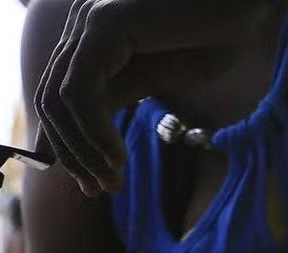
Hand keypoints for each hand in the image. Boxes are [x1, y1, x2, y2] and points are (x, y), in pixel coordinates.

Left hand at [35, 0, 268, 195]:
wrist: (246, 7)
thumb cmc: (204, 41)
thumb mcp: (143, 83)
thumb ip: (103, 107)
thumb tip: (73, 148)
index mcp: (85, 44)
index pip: (55, 104)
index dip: (65, 148)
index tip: (88, 184)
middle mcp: (79, 29)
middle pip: (50, 105)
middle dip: (72, 155)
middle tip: (96, 190)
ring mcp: (88, 23)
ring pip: (59, 103)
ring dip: (84, 152)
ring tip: (111, 182)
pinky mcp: (105, 24)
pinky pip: (81, 92)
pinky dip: (96, 134)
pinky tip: (118, 158)